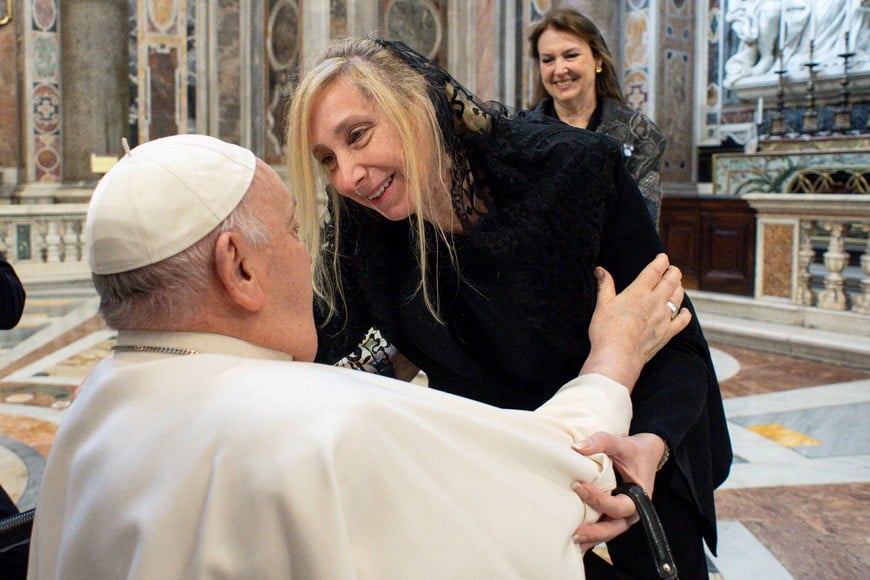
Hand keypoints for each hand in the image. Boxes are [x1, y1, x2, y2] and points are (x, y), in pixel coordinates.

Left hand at [570, 431, 665, 548]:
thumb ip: (601, 442)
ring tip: (571, 538)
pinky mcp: (612, 514)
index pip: (619, 506)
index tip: (580, 487)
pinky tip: (572, 537)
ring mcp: (621, 515)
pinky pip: (602, 527)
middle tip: (575, 531)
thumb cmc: (634, 450)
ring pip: (607, 531)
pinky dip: (590, 533)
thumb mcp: (620, 443)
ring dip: (590, 536)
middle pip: (614, 528)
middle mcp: (631, 511)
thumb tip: (576, 447)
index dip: (599, 500)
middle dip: (595, 532)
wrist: (644, 453)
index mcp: (639, 497)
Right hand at [580, 253, 690, 388]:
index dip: (661, 261)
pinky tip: (685, 312)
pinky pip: (682, 321)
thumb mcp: (602, 305)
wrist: (618, 356)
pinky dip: (685, 314)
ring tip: (677, 285)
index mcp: (639, 292)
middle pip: (671, 281)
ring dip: (679, 288)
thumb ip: (605, 286)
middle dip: (673, 272)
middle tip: (672, 269)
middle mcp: (655, 302)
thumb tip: (600, 270)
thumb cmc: (607, 331)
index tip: (663, 257)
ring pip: (678, 297)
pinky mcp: (667, 333)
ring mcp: (664, 318)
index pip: (655, 270)